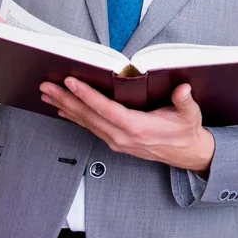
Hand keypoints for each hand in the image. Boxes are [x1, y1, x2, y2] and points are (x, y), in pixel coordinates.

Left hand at [39, 79, 215, 174]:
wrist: (188, 154)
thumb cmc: (186, 131)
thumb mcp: (190, 114)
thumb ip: (184, 101)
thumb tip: (183, 89)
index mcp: (138, 128)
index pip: (107, 110)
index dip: (87, 96)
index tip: (71, 82)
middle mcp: (123, 137)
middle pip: (89, 117)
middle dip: (65, 99)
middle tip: (46, 86)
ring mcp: (117, 142)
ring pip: (86, 123)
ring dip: (65, 107)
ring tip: (47, 94)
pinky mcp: (116, 142)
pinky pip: (91, 128)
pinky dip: (74, 117)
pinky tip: (62, 109)